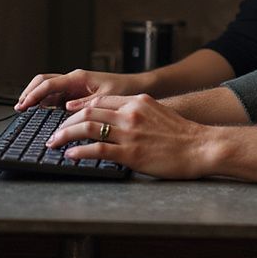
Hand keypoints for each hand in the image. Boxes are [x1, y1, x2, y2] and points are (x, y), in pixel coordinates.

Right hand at [16, 69, 144, 111]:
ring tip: (25, 111)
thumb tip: (66, 108)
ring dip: (35, 98)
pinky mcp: (76, 94)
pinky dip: (45, 103)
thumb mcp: (106, 98)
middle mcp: (74, 80)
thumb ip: (86, 103)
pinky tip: (41, 113)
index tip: (23, 106)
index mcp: (78, 78)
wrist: (136, 89)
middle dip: (29, 92)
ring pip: (48, 89)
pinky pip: (56, 97)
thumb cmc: (124, 90)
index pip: (48, 83)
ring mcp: (74, 87)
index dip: (33, 94)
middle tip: (19, 107)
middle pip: (43, 82)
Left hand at [46, 93, 210, 179]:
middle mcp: (131, 113)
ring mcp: (130, 133)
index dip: (78, 109)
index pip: (99, 101)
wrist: (202, 146)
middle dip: (65, 123)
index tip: (66, 116)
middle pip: (88, 112)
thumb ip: (137, 112)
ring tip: (54, 144)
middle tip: (54, 134)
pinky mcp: (131, 153)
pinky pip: (97, 150)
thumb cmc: (183, 134)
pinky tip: (70, 156)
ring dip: (65, 136)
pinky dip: (79, 152)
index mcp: (137, 102)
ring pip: (87, 128)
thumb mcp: (159, 113)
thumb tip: (117, 120)